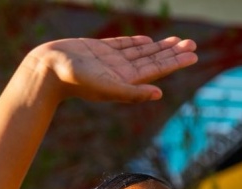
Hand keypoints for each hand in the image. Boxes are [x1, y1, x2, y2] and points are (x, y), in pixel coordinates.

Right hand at [26, 35, 196, 102]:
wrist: (48, 68)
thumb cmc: (76, 79)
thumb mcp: (106, 86)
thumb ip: (132, 93)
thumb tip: (158, 94)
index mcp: (126, 81)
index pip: (157, 70)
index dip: (175, 62)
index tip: (193, 55)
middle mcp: (121, 71)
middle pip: (153, 60)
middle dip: (173, 52)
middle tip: (192, 44)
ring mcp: (110, 61)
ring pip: (141, 52)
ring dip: (159, 47)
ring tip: (177, 41)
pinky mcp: (99, 50)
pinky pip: (123, 46)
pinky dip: (137, 43)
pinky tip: (147, 41)